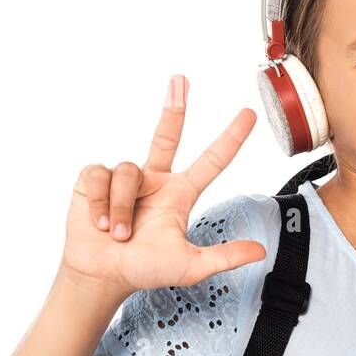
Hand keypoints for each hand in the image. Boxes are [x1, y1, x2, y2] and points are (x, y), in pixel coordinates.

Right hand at [61, 74, 265, 297]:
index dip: (231, 138)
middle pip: (168, 134)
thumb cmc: (144, 269)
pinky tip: (100, 222)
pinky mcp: (95, 179)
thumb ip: (224, 257)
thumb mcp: (190, 266)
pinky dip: (101, 204)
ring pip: (128, 171)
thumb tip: (260, 251)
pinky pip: (99, 177)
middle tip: (181, 79)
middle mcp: (155, 179)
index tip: (249, 114)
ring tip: (119, 234)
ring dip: (122, 209)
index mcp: (181, 194)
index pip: (213, 160)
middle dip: (175, 107)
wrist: (103, 276)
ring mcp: (125, 177)